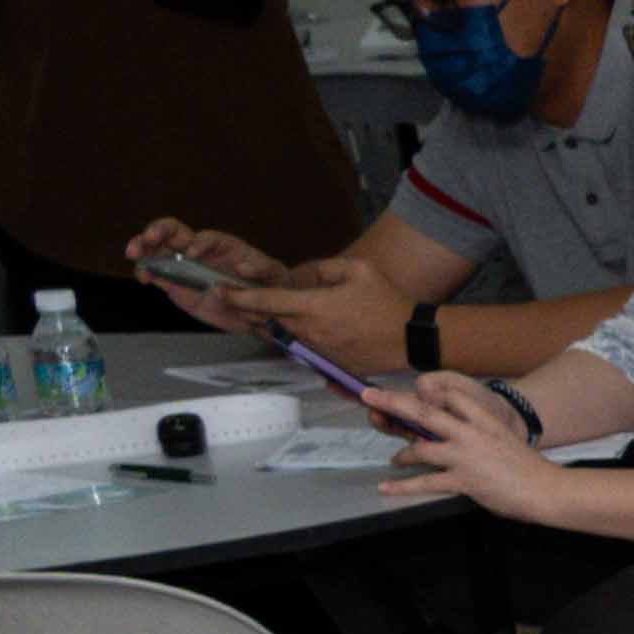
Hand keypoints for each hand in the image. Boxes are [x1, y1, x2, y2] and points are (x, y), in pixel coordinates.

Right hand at [129, 218, 282, 296]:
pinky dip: (146, 272)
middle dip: (158, 231)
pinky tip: (143, 277)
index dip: (198, 243)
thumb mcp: (272, 274)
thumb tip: (242, 267)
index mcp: (220, 245)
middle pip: (172, 232)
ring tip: (134, 254)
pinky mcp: (175, 283)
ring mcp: (183, 265)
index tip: (194, 254)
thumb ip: (260, 267)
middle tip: (148, 238)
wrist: (260, 306)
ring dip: (143, 247)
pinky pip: (156, 273)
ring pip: (157, 249)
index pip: (204, 237)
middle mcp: (198, 250)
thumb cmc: (268, 283)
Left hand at [239, 256, 410, 370]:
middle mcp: (310, 331)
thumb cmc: (388, 301)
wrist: (414, 338)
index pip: (265, 301)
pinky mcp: (332, 365)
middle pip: (268, 322)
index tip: (219, 290)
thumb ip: (323, 268)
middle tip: (234, 301)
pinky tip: (302, 332)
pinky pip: (306, 350)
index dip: (238, 296)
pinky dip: (298, 340)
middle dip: (249, 311)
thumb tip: (305, 275)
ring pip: (285, 337)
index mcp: (313, 306)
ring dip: (272, 326)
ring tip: (263, 316)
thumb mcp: (358, 269)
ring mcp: (320, 351)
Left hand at [362, 368, 561, 519]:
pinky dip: (402, 486)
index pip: (451, 397)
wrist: (546, 490)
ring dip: (402, 454)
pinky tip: (386, 487)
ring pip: (421, 449)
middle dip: (393, 403)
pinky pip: (425, 482)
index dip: (431, 394)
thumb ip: (482, 434)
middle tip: (369, 396)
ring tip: (394, 460)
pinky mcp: (463, 481)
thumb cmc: (529, 469)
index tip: (415, 392)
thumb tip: (462, 438)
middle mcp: (470, 434)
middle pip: (424, 413)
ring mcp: (465, 457)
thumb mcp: (505, 438)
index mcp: (483, 421)